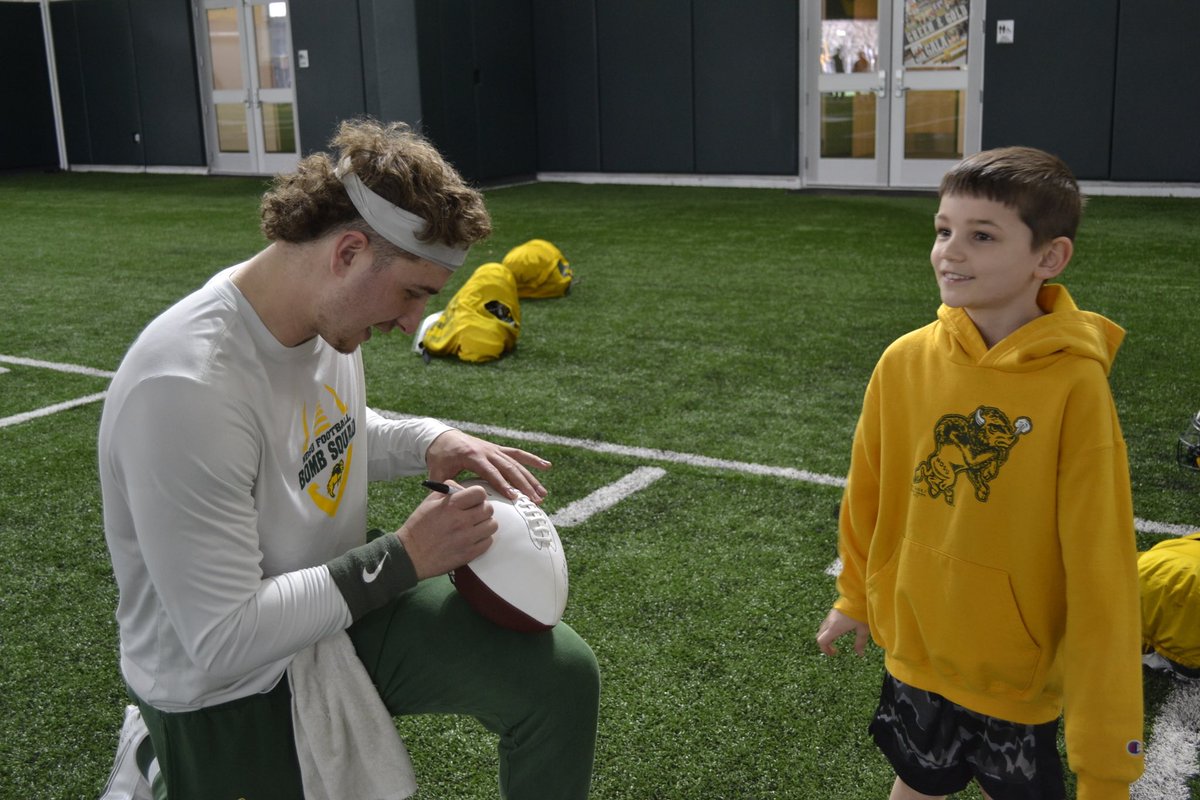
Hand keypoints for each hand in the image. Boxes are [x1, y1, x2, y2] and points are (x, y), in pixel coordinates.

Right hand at [396, 482, 497, 578]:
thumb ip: (448, 490)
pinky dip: (483, 539)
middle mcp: (461, 521)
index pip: (480, 493)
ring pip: (492, 525)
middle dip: (483, 509)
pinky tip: (474, 538)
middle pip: (489, 509)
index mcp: (451, 505)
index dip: (478, 495)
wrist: (410, 556)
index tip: (473, 500)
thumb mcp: (429, 502)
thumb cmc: (418, 527)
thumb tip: (463, 488)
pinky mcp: (469, 553)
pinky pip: (488, 542)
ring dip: (485, 524)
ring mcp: (466, 538)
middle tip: (474, 513)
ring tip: (476, 526)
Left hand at [426, 429, 550, 503]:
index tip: (514, 498)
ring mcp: (494, 449)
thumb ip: (444, 486)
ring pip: (517, 463)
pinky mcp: (499, 449)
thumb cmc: (440, 457)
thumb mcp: (437, 472)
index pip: (491, 472)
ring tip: (543, 494)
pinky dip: (533, 460)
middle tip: (535, 500)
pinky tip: (547, 466)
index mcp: (472, 456)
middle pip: (509, 468)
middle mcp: (487, 451)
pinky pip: (518, 454)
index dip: (503, 485)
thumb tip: (456, 502)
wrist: (442, 437)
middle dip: (524, 485)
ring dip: (531, 479)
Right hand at [816, 608, 869, 655]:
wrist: (858, 595)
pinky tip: (839, 630)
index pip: (821, 641)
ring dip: (827, 637)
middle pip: (819, 636)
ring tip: (836, 640)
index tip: (835, 653)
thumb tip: (860, 654)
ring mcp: (830, 616)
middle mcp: (829, 622)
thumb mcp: (862, 630)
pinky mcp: (832, 611)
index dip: (825, 650)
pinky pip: (826, 623)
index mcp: (834, 628)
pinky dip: (828, 630)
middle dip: (825, 644)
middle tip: (834, 650)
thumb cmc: (861, 613)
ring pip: (822, 629)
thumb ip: (860, 643)